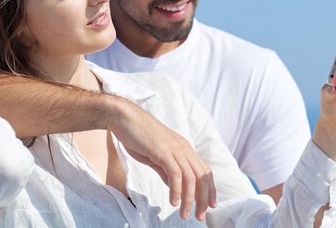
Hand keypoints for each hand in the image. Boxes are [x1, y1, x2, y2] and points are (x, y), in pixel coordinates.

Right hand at [107, 100, 215, 220]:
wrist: (125, 118)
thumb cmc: (138, 136)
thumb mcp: (156, 156)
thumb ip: (166, 170)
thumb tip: (173, 185)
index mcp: (184, 148)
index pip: (204, 171)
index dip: (210, 188)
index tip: (210, 205)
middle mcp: (184, 148)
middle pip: (202, 176)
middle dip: (203, 199)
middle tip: (199, 216)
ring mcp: (174, 149)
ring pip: (190, 178)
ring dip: (189, 199)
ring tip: (184, 214)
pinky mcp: (163, 151)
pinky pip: (175, 174)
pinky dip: (176, 190)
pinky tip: (173, 201)